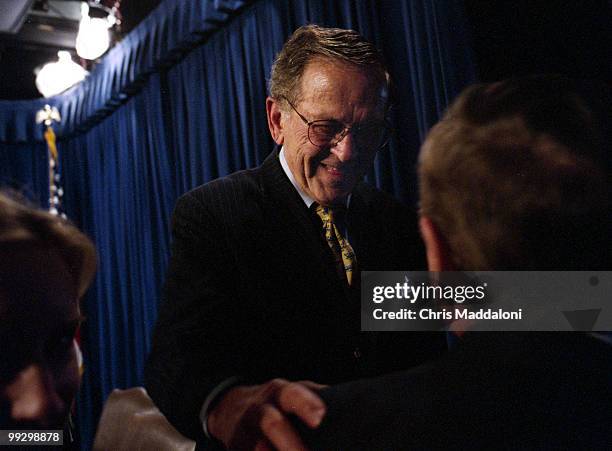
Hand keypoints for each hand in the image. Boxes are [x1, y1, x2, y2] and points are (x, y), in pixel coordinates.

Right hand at [207, 379, 325, 450]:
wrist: (230, 409)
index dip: (305, 404)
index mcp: (277, 392)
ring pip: (258, 448)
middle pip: (273, 424)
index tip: (320, 417)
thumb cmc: (275, 403)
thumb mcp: (292, 392)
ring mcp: (243, 433)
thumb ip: (315, 397)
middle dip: (292, 444)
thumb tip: (346, 405)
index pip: (291, 394)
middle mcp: (258, 410)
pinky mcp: (236, 448)